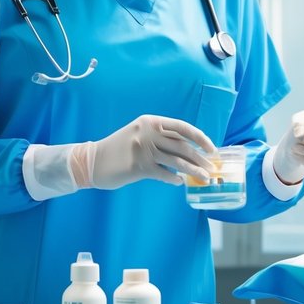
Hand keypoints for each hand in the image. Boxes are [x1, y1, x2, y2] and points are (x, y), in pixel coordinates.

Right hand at [69, 115, 215, 189]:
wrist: (92, 160)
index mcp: (150, 121)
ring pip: (177, 161)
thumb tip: (188, 149)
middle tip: (211, 169)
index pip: (182, 127)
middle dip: (200, 158)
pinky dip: (174, 179)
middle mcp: (148, 132)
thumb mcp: (139, 134)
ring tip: (203, 178)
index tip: (211, 149)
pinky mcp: (139, 166)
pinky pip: (164, 174)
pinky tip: (179, 182)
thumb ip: (160, 137)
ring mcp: (143, 149)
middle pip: (182, 146)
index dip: (200, 138)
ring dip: (193, 171)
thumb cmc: (119, 149)